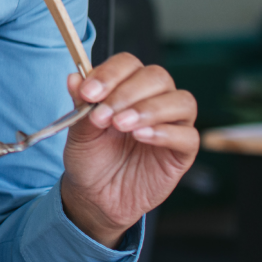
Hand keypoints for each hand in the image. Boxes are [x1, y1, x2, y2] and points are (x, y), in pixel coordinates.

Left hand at [60, 53, 197, 248]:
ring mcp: (171, 124)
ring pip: (180, 101)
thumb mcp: (79, 132)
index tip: (88, 92)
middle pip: (157, 77)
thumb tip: (74, 77)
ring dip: (149, 109)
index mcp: (126, 88)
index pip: (128, 64)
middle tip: (104, 115)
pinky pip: (188, 135)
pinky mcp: (183, 152)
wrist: (95, 196)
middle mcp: (153, 100)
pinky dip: (165, 133)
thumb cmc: (90, 159)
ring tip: (121, 125)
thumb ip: (81, 105)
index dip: (110, 73)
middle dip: (127, 92)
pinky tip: (141, 137)